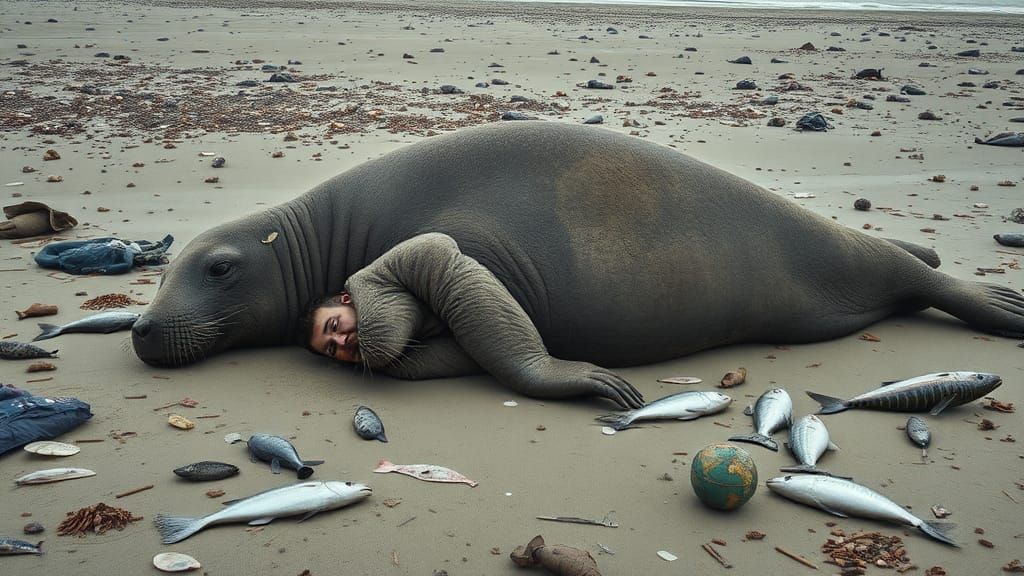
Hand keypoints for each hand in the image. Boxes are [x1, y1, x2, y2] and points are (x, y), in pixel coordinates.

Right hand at [514, 357, 643, 408]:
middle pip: (618, 380)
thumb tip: (586, 393)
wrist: (533, 370)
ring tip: (637, 407)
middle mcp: (591, 369)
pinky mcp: (584, 381)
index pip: (612, 377)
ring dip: (629, 396)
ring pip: (616, 385)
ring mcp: (588, 374)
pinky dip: (619, 398)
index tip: (634, 396)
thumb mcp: (565, 381)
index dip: (625, 386)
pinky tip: (624, 406)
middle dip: (631, 392)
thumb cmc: (545, 377)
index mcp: (588, 369)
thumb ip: (577, 384)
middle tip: (641, 403)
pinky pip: (607, 390)